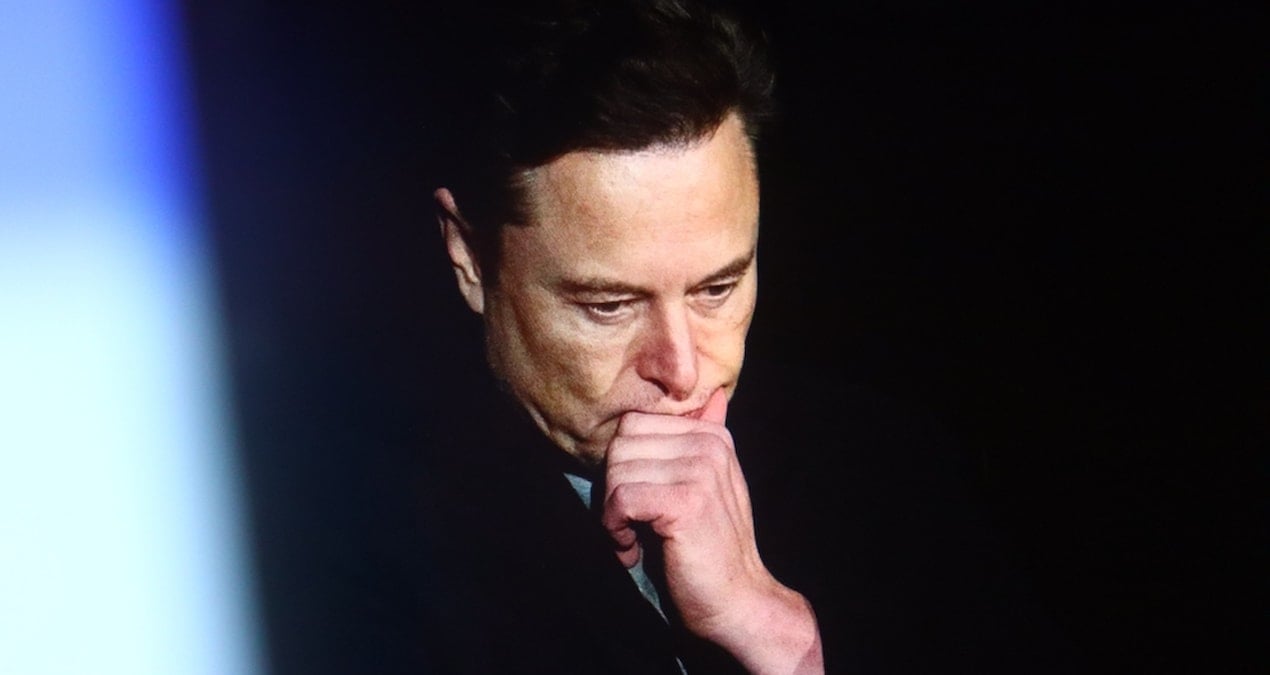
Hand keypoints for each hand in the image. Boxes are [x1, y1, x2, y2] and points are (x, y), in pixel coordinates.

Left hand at [602, 388, 822, 673]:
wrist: (738, 601)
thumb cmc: (711, 548)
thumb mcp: (708, 486)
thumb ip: (700, 441)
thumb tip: (713, 396)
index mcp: (712, 437)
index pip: (633, 425)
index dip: (623, 467)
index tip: (636, 505)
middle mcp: (710, 446)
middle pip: (620, 444)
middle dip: (613, 488)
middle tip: (627, 525)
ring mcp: (700, 472)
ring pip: (616, 472)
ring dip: (612, 514)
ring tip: (633, 540)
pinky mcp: (685, 502)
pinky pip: (621, 498)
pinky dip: (615, 530)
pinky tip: (632, 551)